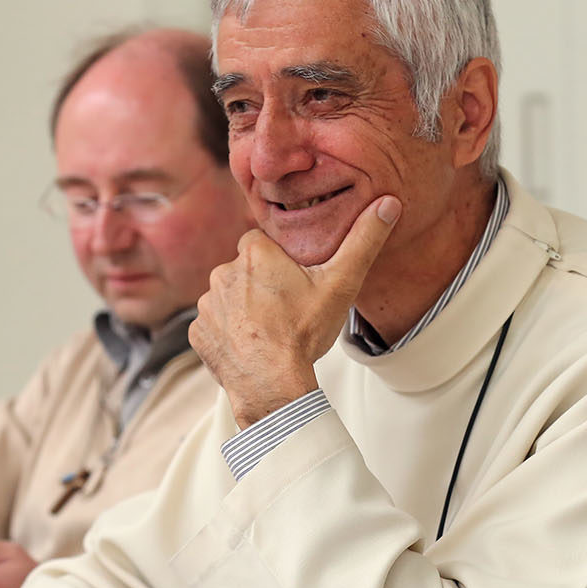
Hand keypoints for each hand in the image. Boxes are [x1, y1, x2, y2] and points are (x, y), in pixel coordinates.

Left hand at [191, 194, 400, 427]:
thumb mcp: (340, 285)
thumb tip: (388, 203)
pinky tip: (250, 346)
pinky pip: (214, 325)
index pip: (263, 242)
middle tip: (286, 309)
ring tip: (269, 330)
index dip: (280, 260)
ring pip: (229, 297)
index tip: (294, 281)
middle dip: (261, 284)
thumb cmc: (304, 334)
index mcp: (254, 252)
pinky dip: (229, 334)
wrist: (271, 385)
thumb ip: (364, 241)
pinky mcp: (198, 332)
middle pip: (246, 270)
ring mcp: (206, 304)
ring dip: (244, 309)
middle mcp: (222, 272)